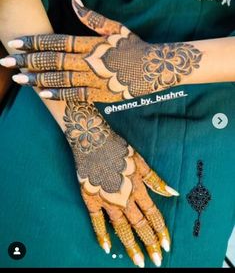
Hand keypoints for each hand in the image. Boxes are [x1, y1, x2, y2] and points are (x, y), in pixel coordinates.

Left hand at [0, 0, 201, 102]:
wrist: (155, 69)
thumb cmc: (135, 47)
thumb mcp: (116, 28)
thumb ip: (92, 16)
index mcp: (92, 43)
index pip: (57, 41)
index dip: (34, 42)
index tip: (15, 43)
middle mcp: (90, 62)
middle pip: (54, 61)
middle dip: (28, 61)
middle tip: (6, 62)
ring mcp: (95, 80)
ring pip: (61, 79)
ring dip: (38, 79)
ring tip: (18, 80)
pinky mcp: (101, 95)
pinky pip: (76, 96)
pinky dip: (59, 95)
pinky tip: (42, 94)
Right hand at [63, 101, 178, 266]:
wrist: (93, 142)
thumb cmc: (118, 149)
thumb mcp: (141, 162)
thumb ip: (156, 180)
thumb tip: (173, 193)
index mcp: (137, 189)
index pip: (153, 215)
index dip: (161, 231)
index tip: (166, 246)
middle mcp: (124, 199)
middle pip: (140, 226)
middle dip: (149, 244)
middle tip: (156, 261)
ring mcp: (106, 201)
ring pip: (121, 228)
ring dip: (131, 246)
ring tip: (138, 262)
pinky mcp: (91, 199)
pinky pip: (96, 222)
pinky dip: (101, 235)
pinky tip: (107, 248)